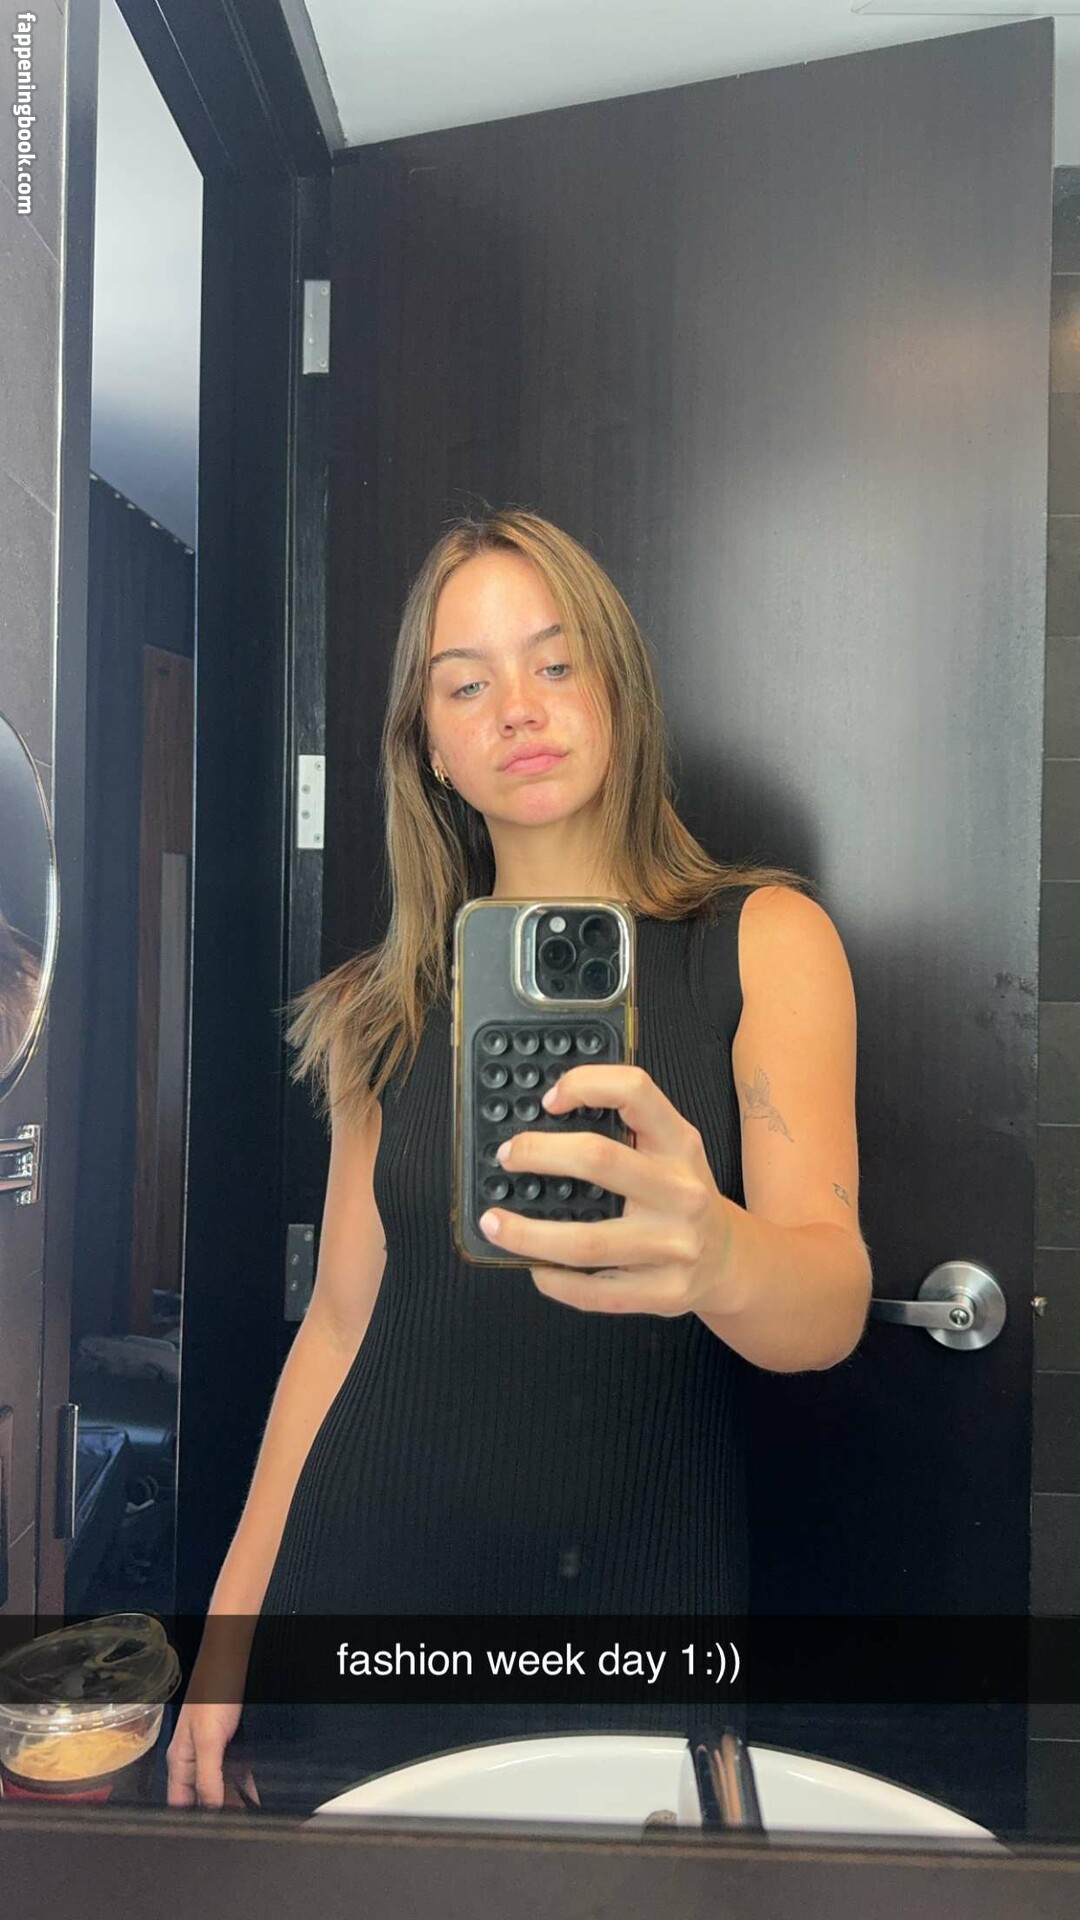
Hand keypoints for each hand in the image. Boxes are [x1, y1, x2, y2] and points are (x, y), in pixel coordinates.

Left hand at [477, 1064, 736, 1315]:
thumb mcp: (672, 1149)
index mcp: (680, 1144)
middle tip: (507, 1157)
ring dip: (528, 1234)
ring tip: (494, 1223)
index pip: (635, 1092)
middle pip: (599, 1159)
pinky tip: (535, 1266)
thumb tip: (547, 1114)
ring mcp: (674, 1247)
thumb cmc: (681, 1195)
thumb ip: (627, 1127)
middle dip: (539, 1154)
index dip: (585, 1085)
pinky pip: (594, 1292)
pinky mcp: (664, 1293)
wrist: (730, 1259)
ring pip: (586, 1242)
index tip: (548, 1100)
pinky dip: (553, 1279)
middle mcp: (681, 1192)